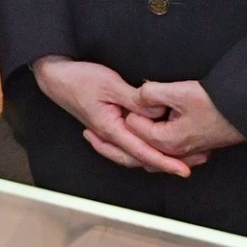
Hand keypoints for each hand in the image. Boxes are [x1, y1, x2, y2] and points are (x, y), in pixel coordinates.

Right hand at [31, 56, 195, 176]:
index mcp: (110, 129)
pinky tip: (155, 143)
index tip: (184, 170)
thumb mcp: (110, 84)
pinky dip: (145, 147)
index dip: (165, 162)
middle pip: (141, 159)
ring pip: (135, 153)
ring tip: (180, 156)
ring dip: (157, 157)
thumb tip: (159, 111)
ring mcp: (109, 131)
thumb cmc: (78, 79)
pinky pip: (130, 143)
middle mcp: (110, 136)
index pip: (142, 152)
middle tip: (192, 164)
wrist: (54, 76)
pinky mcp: (109, 124)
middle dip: (167, 163)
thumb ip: (136, 100)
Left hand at [124, 80, 245, 161]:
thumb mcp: (180, 92)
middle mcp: (171, 152)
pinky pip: (162, 143)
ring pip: (150, 140)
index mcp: (165, 141)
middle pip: (138, 135)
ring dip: (148, 124)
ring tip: (156, 106)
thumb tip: (136, 96)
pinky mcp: (189, 148)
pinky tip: (165, 114)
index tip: (144, 95)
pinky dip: (158, 130)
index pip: (131, 124)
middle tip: (148, 100)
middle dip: (138, 118)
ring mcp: (181, 153)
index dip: (134, 106)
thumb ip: (150, 93)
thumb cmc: (218, 104)